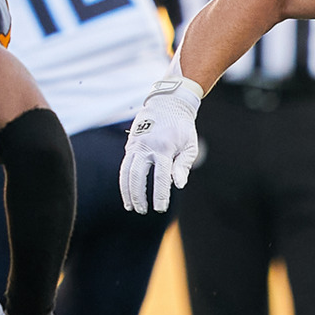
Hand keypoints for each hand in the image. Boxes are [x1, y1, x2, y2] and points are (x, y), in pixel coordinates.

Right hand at [118, 76, 200, 212]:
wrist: (167, 103)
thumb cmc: (182, 127)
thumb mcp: (189, 145)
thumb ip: (183, 166)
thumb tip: (178, 185)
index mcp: (164, 148)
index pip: (161, 177)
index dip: (160, 195)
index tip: (160, 209)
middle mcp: (146, 147)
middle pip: (138, 177)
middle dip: (140, 197)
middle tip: (143, 211)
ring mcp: (136, 145)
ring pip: (127, 173)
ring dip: (128, 192)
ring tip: (132, 207)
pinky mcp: (130, 145)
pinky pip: (124, 167)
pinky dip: (124, 182)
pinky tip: (127, 194)